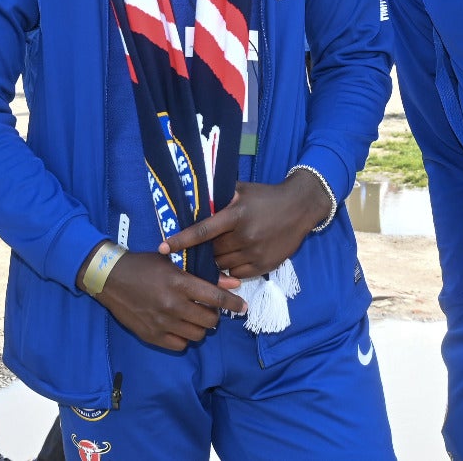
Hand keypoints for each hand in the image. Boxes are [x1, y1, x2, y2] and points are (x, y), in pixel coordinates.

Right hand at [92, 250, 245, 350]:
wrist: (110, 278)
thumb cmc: (144, 265)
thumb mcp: (173, 262)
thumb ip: (204, 274)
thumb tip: (232, 284)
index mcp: (179, 283)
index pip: (216, 298)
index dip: (234, 304)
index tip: (243, 307)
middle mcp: (173, 305)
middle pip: (210, 320)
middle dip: (214, 315)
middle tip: (208, 309)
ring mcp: (162, 323)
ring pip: (198, 335)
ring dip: (200, 327)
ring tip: (194, 317)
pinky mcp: (152, 336)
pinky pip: (180, 344)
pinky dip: (184, 337)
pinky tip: (179, 326)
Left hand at [159, 172, 330, 278]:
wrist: (300, 207)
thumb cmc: (266, 196)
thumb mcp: (241, 190)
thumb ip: (219, 197)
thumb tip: (194, 199)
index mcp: (236, 214)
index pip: (202, 230)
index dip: (181, 240)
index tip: (163, 247)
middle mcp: (244, 235)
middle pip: (212, 251)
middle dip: (204, 249)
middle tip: (202, 245)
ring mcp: (255, 252)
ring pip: (222, 264)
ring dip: (217, 259)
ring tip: (222, 248)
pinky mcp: (265, 265)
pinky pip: (237, 273)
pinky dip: (231, 268)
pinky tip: (235, 255)